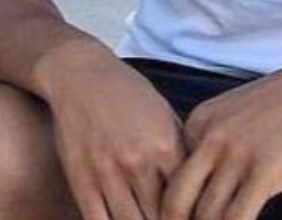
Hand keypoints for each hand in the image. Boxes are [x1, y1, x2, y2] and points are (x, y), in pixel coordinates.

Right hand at [42, 41, 186, 219]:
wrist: (82, 76)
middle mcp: (139, 162)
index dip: (193, 214)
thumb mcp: (164, 113)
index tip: (195, 217)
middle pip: (161, 218)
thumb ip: (180, 148)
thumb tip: (200, 178)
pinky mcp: (82, 183)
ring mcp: (108, 175)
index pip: (189, 197)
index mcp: (165, 144)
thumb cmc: (128, 92)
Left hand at [161, 50, 281, 219]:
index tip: (183, 218)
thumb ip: (214, 141)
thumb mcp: (237, 111)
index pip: (171, 175)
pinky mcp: (263, 172)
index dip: (175, 207)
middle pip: (176, 200)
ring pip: (206, 215)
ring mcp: (236, 155)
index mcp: (200, 121)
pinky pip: (236, 219)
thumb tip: (203, 183)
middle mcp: (211, 137)